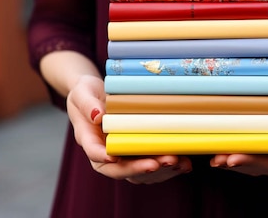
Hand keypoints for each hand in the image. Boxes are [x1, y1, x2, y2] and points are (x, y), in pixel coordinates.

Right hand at [66, 75, 191, 183]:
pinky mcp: (138, 155)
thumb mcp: (82, 93)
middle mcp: (106, 154)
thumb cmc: (87, 94)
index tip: (113, 157)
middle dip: (140, 168)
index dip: (102, 156)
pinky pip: (152, 168)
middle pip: (120, 169)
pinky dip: (168, 169)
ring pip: (139, 174)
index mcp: (89, 140)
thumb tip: (97, 115)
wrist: (96, 96)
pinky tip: (184, 163)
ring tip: (177, 162)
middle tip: (158, 162)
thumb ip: (88, 104)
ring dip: (159, 171)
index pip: (94, 152)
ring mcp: (123, 157)